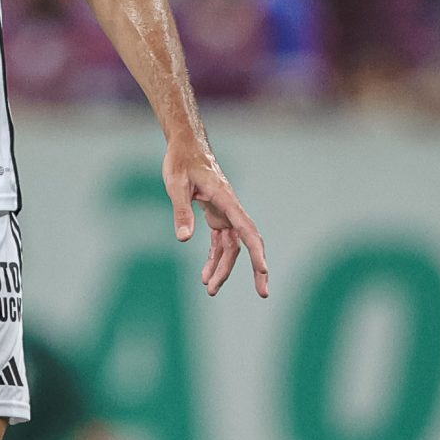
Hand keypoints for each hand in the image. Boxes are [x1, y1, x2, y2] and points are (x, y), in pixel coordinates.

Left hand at [164, 140, 268, 298]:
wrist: (186, 145)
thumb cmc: (181, 161)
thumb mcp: (176, 185)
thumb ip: (182, 211)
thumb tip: (184, 239)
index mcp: (226, 200)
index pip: (247, 230)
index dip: (257, 252)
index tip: (263, 271)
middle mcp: (230, 209)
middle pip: (247, 243)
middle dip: (256, 269)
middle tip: (263, 294)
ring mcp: (225, 214)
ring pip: (231, 247)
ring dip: (224, 269)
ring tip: (210, 290)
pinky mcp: (216, 216)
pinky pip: (220, 242)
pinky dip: (214, 259)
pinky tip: (205, 275)